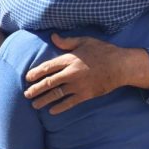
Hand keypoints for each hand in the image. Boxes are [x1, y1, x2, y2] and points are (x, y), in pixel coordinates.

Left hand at [23, 34, 147, 113]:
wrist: (121, 66)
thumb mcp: (85, 41)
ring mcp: (79, 86)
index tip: (27, 78)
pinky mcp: (86, 95)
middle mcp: (72, 73)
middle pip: (49, 82)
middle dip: (36, 89)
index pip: (48, 67)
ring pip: (57, 94)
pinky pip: (70, 103)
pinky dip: (60, 108)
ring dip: (44, 100)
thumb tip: (52, 37)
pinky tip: (52, 111)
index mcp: (70, 59)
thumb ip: (67, 41)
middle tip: (26, 94)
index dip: (36, 73)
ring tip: (35, 105)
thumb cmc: (103, 51)